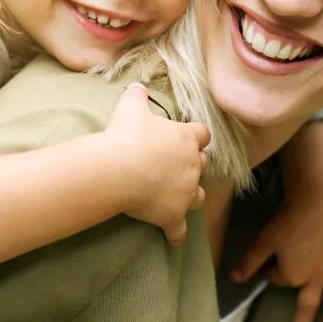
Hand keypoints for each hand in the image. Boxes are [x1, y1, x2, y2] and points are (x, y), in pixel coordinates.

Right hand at [105, 82, 209, 245]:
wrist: (119, 169)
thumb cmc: (126, 135)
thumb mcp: (130, 107)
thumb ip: (137, 95)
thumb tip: (137, 85)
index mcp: (186, 138)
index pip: (203, 134)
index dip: (195, 136)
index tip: (185, 138)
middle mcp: (193, 165)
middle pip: (202, 164)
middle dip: (191, 165)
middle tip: (172, 165)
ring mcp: (186, 192)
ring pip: (199, 196)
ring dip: (190, 195)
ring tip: (176, 196)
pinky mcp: (173, 215)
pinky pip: (179, 230)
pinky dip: (176, 233)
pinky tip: (171, 236)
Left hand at [231, 198, 322, 321]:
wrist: (317, 202)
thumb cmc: (288, 222)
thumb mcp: (264, 241)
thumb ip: (250, 261)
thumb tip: (234, 278)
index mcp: (295, 276)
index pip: (281, 281)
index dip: (273, 273)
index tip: (270, 264)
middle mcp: (317, 277)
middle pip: (309, 305)